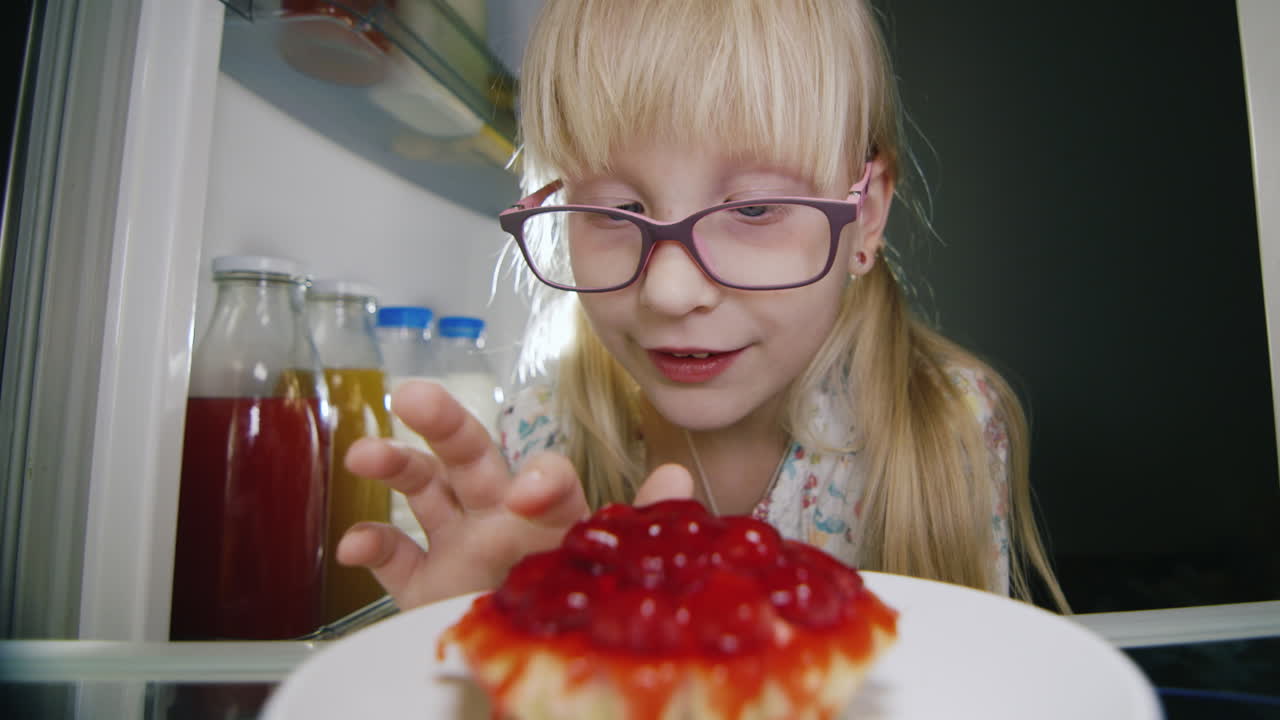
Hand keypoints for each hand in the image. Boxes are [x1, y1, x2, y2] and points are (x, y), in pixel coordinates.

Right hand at [336, 380, 692, 609]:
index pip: (544, 475)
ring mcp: (457, 544)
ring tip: (365, 453)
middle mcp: (498, 516)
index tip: (529, 494)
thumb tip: (679, 478)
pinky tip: (353, 543)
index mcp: (548, 511)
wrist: (535, 658)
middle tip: (415, 395)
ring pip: (422, 488)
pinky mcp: (422, 581)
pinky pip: (391, 555)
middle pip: (470, 454)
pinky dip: (368, 544)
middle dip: (444, 422)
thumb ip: (644, 521)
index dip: (538, 477)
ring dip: (394, 464)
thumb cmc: (574, 599)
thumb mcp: (613, 562)